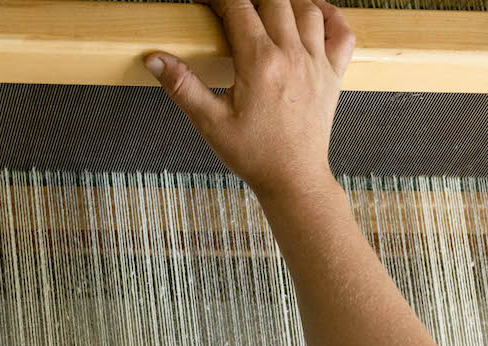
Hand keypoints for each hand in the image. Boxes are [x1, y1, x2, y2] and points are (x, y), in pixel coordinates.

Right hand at [144, 0, 354, 201]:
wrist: (292, 177)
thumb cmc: (253, 154)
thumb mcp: (209, 121)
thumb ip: (181, 86)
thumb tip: (155, 59)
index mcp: (260, 63)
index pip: (238, 9)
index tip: (205, 1)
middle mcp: (292, 54)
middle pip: (275, 0)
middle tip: (233, 6)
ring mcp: (317, 62)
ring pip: (307, 8)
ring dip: (286, 0)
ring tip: (266, 6)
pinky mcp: (333, 73)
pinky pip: (341, 30)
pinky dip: (329, 14)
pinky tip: (313, 12)